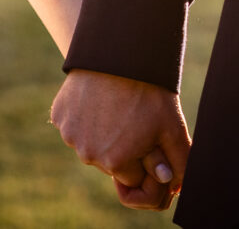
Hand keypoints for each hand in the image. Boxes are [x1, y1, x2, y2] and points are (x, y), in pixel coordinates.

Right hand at [49, 68, 190, 210]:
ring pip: (93, 145)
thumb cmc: (149, 90)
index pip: (133, 178)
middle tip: (134, 117)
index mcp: (115, 163)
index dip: (145, 157)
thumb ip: (179, 164)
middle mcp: (88, 155)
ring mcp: (70, 135)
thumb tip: (172, 188)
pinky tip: (98, 99)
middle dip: (124, 148)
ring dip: (104, 134)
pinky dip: (86, 118)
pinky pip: (76, 126)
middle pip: (111, 164)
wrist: (119, 50)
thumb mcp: (173, 126)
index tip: (149, 134)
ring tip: (117, 106)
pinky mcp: (59, 116)